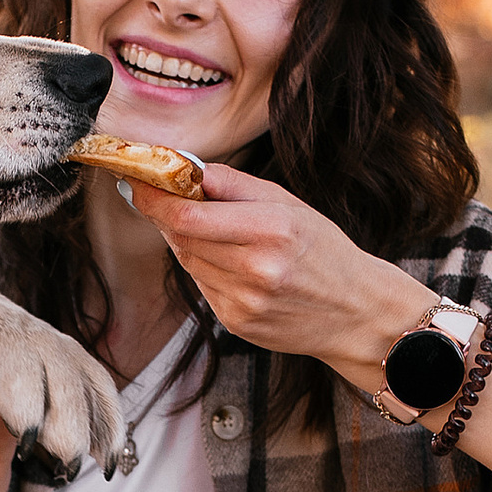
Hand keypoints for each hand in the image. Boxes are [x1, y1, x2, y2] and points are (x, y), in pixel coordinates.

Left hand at [134, 161, 426, 388]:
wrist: (356, 312)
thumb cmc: (325, 250)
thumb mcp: (289, 203)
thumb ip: (233, 184)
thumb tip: (184, 167)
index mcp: (272, 230)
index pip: (188, 214)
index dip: (153, 198)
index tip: (136, 183)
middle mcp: (256, 269)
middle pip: (182, 236)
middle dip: (168, 215)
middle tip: (164, 197)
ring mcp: (244, 302)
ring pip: (188, 262)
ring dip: (188, 242)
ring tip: (217, 233)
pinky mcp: (237, 323)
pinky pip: (203, 286)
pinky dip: (207, 270)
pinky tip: (234, 265)